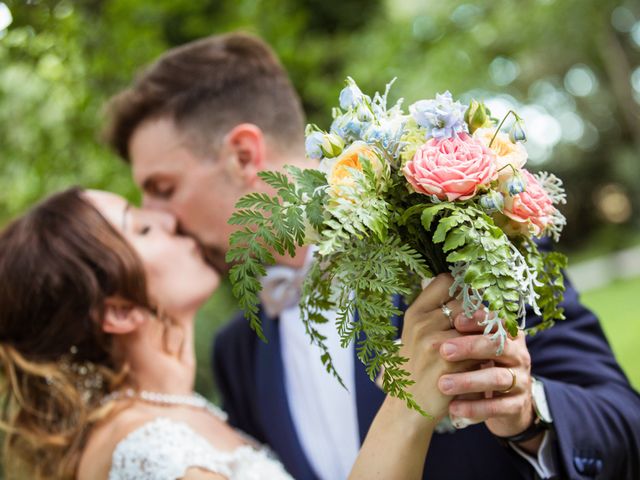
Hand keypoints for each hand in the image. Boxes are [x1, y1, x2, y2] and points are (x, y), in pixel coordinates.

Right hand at [398, 274, 475, 422]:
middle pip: (466, 301)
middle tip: (482, 326)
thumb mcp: (415, 334)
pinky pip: (480, 349)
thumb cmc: (417, 366)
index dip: (461, 288)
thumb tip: (465, 286)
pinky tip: (482, 363)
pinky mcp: (450, 363)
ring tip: (485, 345)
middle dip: (477, 313)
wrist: (409, 406)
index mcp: (414, 312)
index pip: (445, 282)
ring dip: (485, 333)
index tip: (469, 300)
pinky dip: (485, 354)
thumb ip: (434, 311)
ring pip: (477, 324)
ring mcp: (436, 343)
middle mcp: (422, 323)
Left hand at [437, 315, 534, 437]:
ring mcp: (521, 380)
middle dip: (470, 347)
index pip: (495, 321)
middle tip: (444, 350)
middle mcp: (518, 354)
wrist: (505, 404)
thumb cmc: (482, 365)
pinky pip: (498, 407)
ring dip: (469, 380)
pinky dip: (475, 408)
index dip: (477, 320)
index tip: (456, 320)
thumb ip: (464, 329)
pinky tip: (453, 408)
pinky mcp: (517, 405)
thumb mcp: (477, 346)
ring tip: (443, 384)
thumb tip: (441, 305)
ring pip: (497, 378)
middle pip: (498, 346)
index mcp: (508, 334)